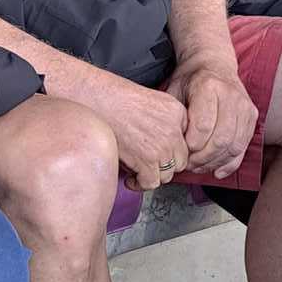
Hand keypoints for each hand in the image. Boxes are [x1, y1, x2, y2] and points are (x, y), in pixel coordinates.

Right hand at [86, 75, 190, 192]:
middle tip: (148, 164)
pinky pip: (151, 182)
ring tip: (138, 172)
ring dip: (152, 175)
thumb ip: (164, 119)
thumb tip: (162, 142)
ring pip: (167, 174)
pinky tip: (131, 180)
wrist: (96, 100)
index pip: (185, 141)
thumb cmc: (114, 97)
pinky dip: (140, 184)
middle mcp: (173, 130)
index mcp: (177, 112)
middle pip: (179, 160)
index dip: (171, 150)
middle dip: (164, 164)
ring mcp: (162, 147)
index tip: (160, 153)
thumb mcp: (151, 99)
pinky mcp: (146, 160)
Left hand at [164, 54, 255, 178]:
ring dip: (215, 162)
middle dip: (202, 158)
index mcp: (209, 87)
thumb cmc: (189, 80)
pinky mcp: (252, 116)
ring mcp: (245, 107)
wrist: (213, 64)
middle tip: (187, 164)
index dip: (191, 145)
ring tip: (198, 167)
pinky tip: (217, 170)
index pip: (203, 126)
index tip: (180, 151)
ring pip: (234, 146)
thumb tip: (171, 146)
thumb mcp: (174, 90)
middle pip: (220, 139)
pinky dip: (230, 163)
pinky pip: (244, 146)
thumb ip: (175, 116)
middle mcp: (231, 96)